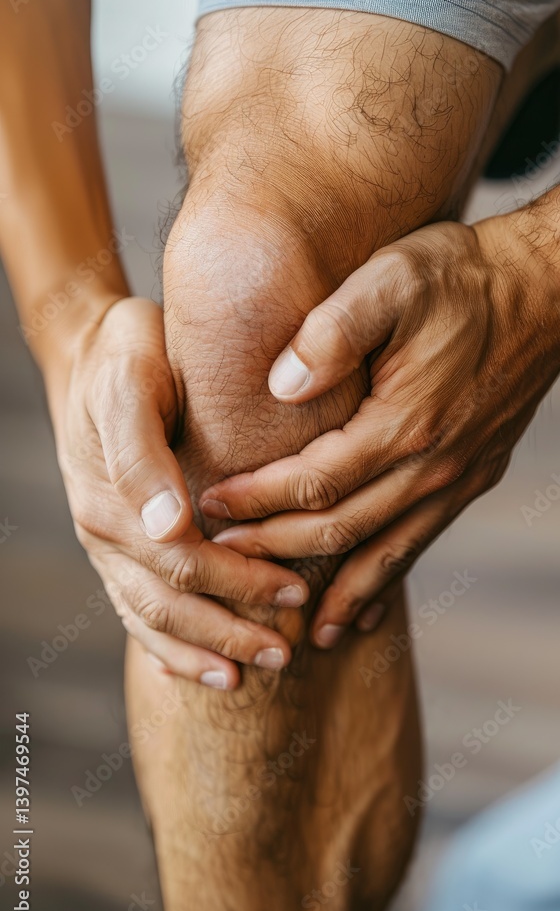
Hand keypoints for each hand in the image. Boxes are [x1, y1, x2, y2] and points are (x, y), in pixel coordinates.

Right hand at [50, 296, 307, 685]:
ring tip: (249, 675)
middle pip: (171, 603)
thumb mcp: (130, 384)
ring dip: (202, 650)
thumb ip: (141, 452)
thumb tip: (168, 525)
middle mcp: (105, 531)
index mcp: (113, 499)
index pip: (185, 562)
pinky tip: (202, 668)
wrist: (91, 350)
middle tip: (286, 653)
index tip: (297, 594)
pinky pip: (134, 610)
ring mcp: (105, 545)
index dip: (241, 583)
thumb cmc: (125, 356)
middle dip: (230, 631)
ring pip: (151, 618)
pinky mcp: (113, 548)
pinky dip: (167, 647)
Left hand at [200, 211, 559, 644]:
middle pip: (340, 530)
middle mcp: (432, 466)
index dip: (257, 500)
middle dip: (276, 550)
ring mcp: (456, 479)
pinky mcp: (471, 479)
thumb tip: (279, 386)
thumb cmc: (463, 279)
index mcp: (404, 423)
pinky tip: (366, 609)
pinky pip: (419, 545)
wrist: (546, 292)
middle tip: (226, 563)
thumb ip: (333, 331)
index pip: (313, 481)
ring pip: (384, 554)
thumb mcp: (393, 280)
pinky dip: (385, 582)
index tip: (210, 506)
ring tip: (300, 632)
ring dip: (337, 594)